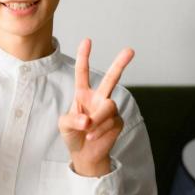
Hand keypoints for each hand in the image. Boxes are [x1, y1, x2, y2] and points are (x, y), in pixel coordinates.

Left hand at [58, 39, 133, 176]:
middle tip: (130, 50)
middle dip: (120, 63)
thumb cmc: (73, 134)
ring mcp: (109, 109)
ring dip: (96, 120)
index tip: (87, 40)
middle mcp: (98, 98)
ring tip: (87, 130)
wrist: (84, 154)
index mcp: (83, 93)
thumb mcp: (64, 125)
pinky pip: (110, 123)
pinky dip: (99, 131)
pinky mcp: (118, 122)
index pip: (82, 72)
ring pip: (108, 107)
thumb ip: (73, 120)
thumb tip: (88, 120)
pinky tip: (93, 137)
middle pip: (111, 78)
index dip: (84, 56)